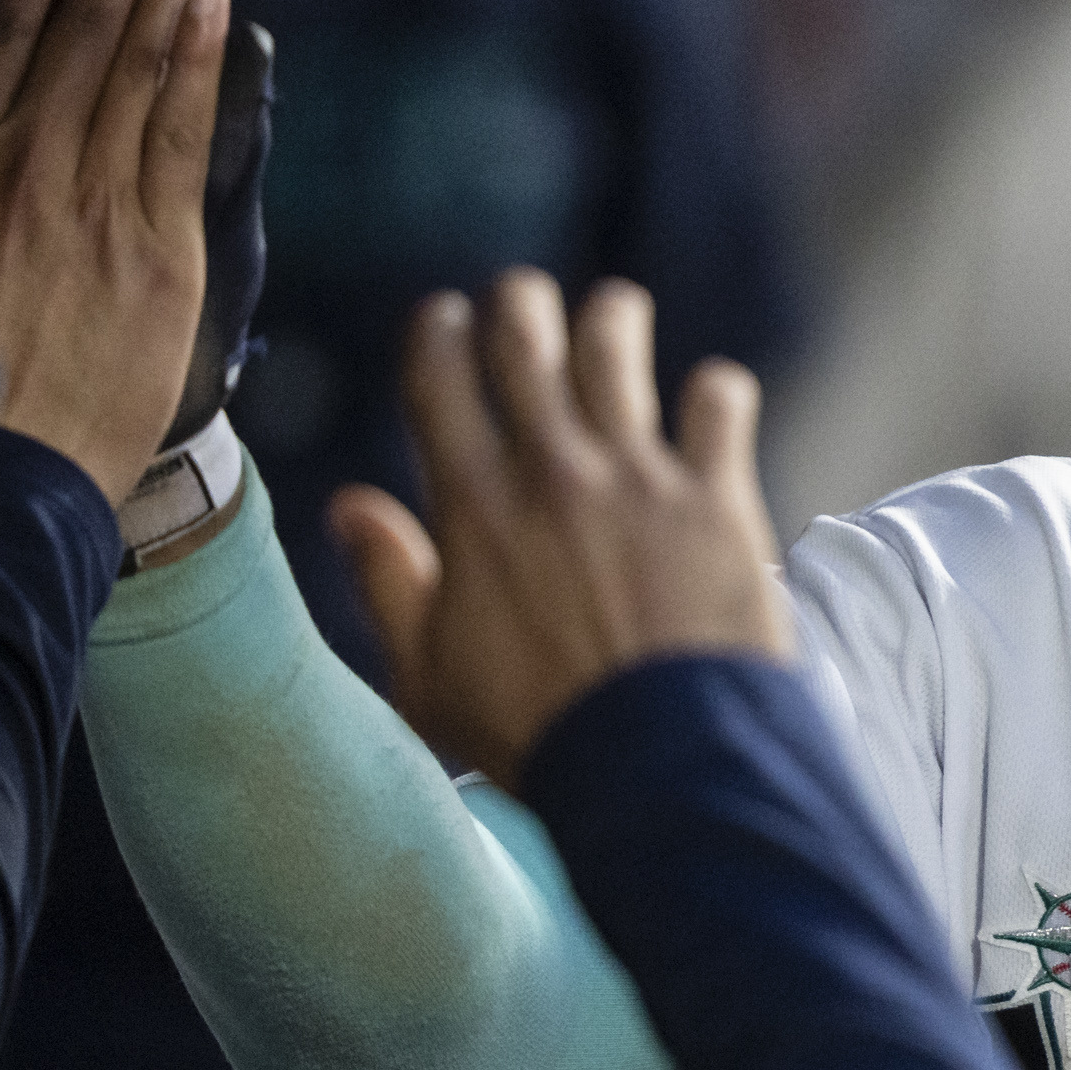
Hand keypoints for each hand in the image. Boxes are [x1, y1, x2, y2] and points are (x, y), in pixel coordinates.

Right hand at [329, 273, 791, 788]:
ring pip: (617, 343)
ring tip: (612, 319)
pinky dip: (715, 392)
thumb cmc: (535, 735)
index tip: (445, 320)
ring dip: (610, 319)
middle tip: (523, 304)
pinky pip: (721, 398)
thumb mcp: (428, 676)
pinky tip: (707, 408)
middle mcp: (553, 473)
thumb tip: (349, 506)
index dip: (438, 332)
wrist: (657, 767)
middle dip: (517, 303)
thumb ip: (387, 583)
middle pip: (523, 335)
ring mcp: (639, 478)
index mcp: (474, 509)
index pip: (440, 377)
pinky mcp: (718, 497)